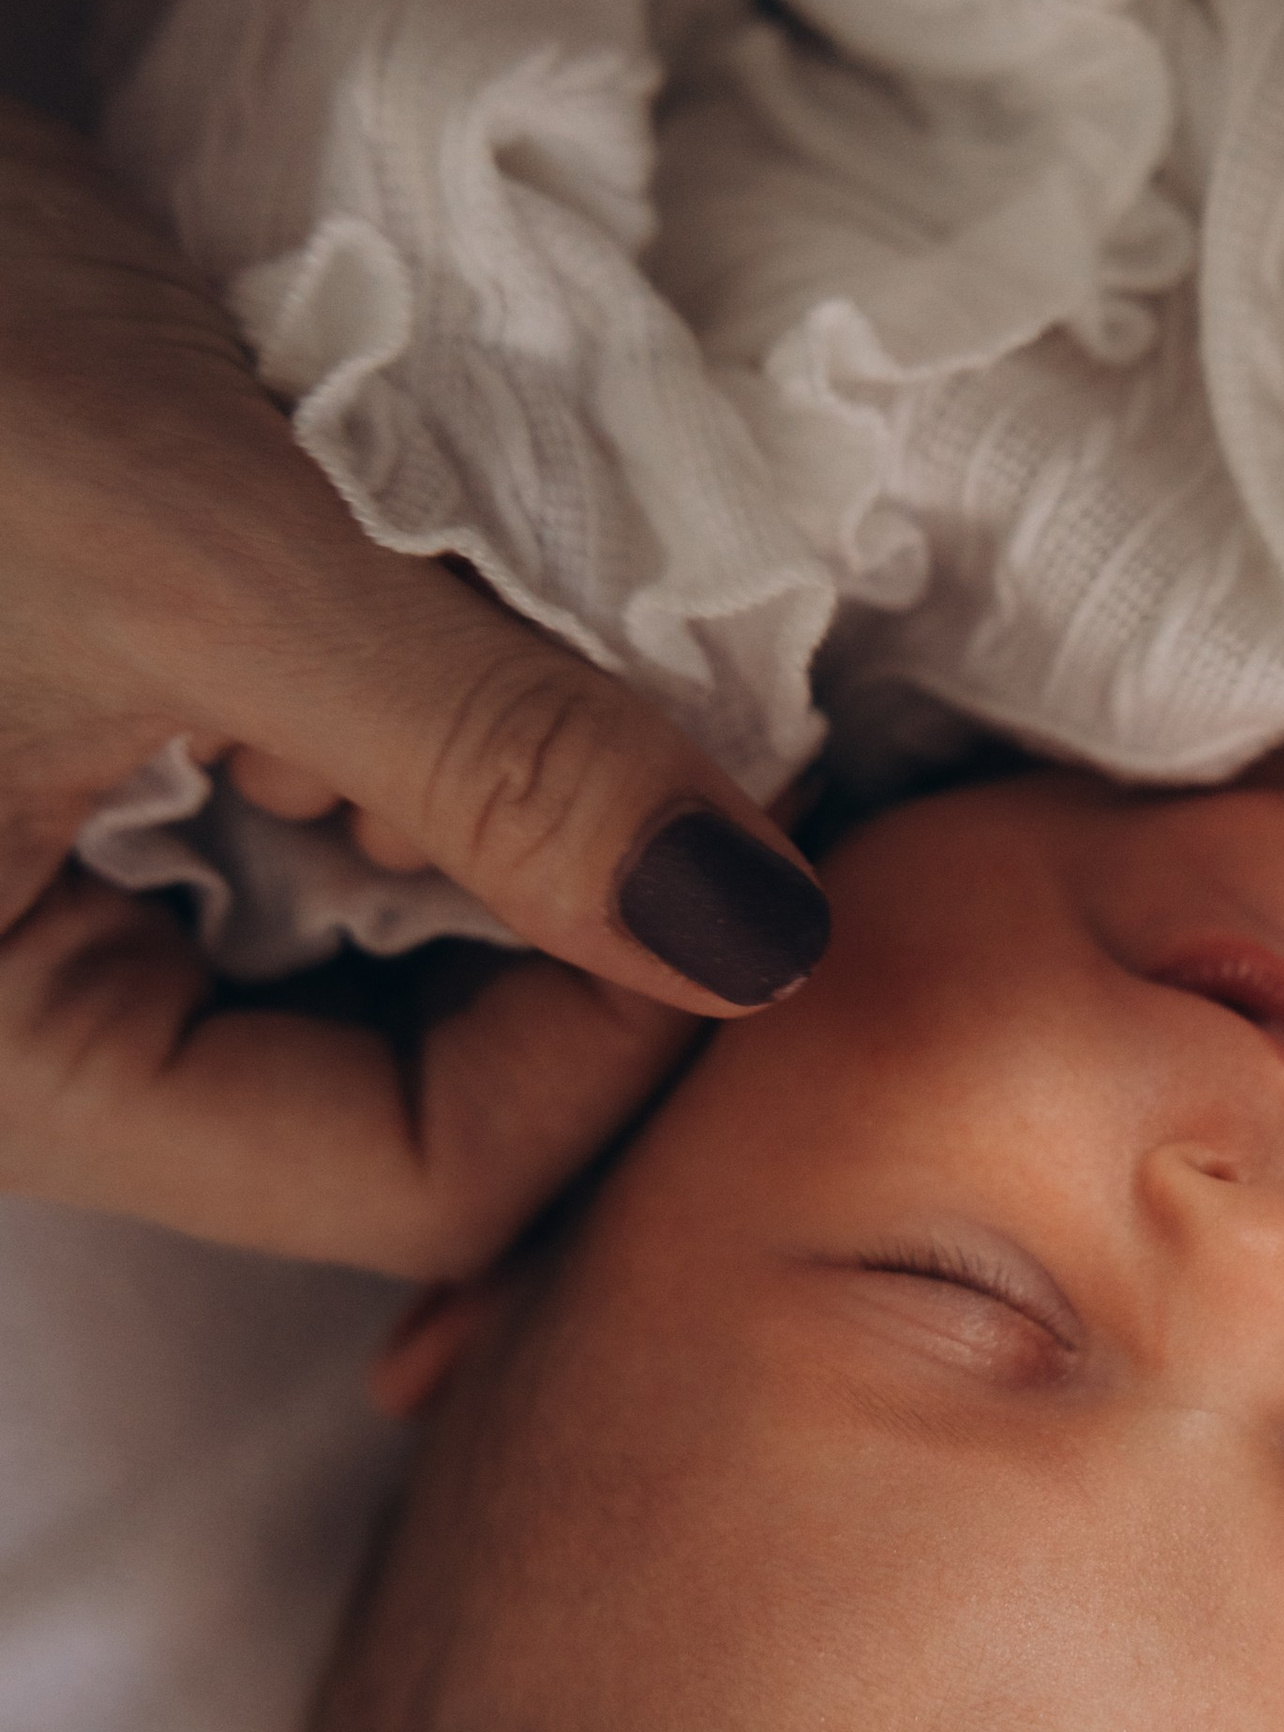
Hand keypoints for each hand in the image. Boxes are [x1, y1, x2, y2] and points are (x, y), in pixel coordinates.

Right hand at [0, 101, 829, 1270]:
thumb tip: (761, 935)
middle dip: (581, 926)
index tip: (761, 847)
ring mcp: (69, 908)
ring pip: (402, 952)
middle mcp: (31, 1030)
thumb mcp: (196, 553)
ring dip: (525, 809)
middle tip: (705, 738)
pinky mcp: (111, 783)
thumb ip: (488, 757)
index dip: (621, 1032)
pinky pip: (343, 822)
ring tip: (556, 642)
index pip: (412, 1178)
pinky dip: (445, 724)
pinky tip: (472, 604)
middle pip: (419, 1087)